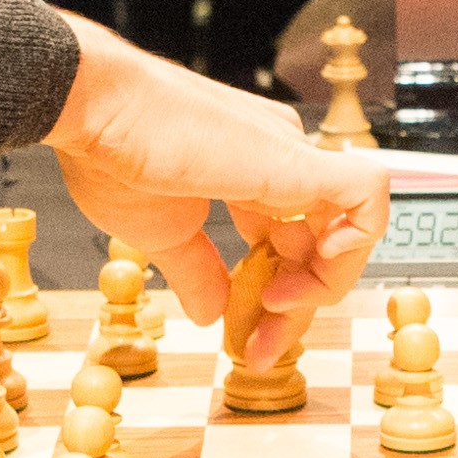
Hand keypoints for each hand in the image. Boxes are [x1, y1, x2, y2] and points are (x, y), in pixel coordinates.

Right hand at [41, 12, 385, 356]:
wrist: (92, 110)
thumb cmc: (111, 155)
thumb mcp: (163, 233)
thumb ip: (197, 271)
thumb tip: (211, 313)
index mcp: (250, 172)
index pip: (290, 244)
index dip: (277, 299)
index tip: (248, 340)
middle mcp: (280, 160)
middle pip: (320, 244)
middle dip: (299, 306)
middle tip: (263, 346)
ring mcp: (291, 156)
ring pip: (351, 226)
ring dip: (323, 284)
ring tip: (275, 311)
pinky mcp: (296, 159)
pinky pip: (366, 193)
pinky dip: (359, 238)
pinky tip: (317, 270)